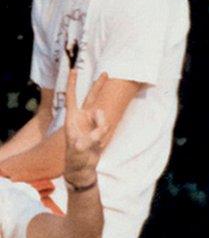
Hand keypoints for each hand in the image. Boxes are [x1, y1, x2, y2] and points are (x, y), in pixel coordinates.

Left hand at [64, 68, 108, 189]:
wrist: (82, 168)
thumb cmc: (76, 158)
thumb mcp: (81, 148)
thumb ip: (93, 134)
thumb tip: (103, 123)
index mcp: (72, 118)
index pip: (72, 96)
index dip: (73, 83)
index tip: (74, 70)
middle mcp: (82, 117)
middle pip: (91, 97)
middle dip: (98, 85)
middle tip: (105, 73)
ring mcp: (91, 123)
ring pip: (101, 113)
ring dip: (101, 126)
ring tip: (95, 141)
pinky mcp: (99, 129)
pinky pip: (106, 124)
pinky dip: (104, 132)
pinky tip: (98, 143)